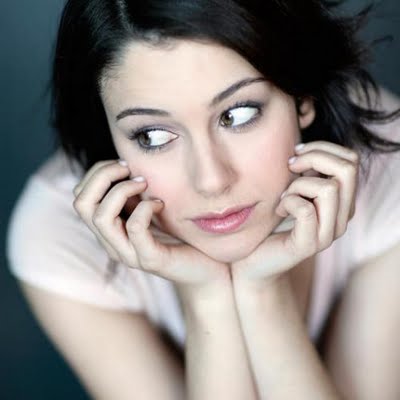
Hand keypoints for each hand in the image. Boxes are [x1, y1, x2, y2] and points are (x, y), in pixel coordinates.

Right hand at [72, 160, 229, 292]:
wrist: (204, 266)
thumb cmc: (179, 233)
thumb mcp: (150, 208)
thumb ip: (133, 194)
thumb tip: (124, 164)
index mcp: (109, 229)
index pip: (80, 196)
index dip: (96, 172)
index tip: (124, 164)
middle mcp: (111, 242)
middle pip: (81, 204)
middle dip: (103, 175)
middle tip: (129, 168)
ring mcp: (128, 254)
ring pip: (102, 217)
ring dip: (122, 190)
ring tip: (145, 185)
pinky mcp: (150, 259)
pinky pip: (135, 228)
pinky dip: (146, 208)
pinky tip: (160, 204)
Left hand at [231, 141, 359, 284]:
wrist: (255, 259)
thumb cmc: (272, 220)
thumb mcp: (292, 189)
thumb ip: (306, 172)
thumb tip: (305, 150)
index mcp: (342, 201)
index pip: (351, 160)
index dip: (323, 149)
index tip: (296, 153)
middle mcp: (343, 217)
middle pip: (347, 169)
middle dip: (314, 158)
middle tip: (290, 166)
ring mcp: (329, 234)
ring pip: (328, 189)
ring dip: (297, 185)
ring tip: (283, 196)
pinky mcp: (310, 245)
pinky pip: (305, 209)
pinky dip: (287, 202)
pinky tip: (279, 210)